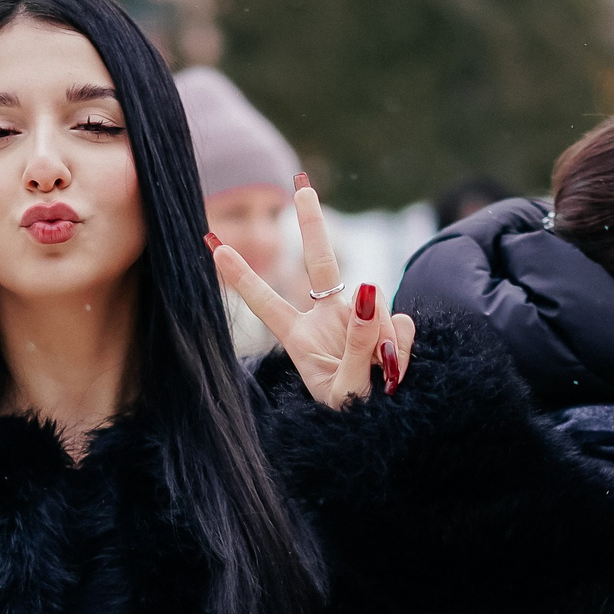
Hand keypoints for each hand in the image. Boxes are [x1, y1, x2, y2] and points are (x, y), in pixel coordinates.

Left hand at [208, 173, 414, 407]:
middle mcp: (327, 320)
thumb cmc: (355, 418)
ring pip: (375, 301)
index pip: (266, 303)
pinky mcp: (389, 323)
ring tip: (381, 375)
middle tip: (301, 185)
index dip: (242, 276)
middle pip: (321, 264)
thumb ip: (356, 343)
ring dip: (381, 337)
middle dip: (311, 224)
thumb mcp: (347, 389)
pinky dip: (399, 343)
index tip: (213, 245)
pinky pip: (400, 321)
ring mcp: (360, 318)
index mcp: (300, 339)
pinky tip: (395, 368)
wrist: (390, 427)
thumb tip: (367, 290)